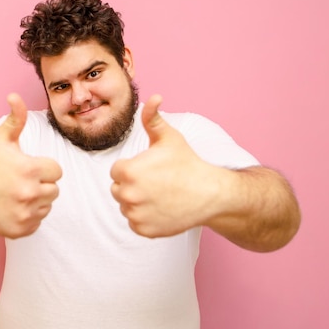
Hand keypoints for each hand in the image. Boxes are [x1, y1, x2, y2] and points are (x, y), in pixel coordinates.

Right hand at [0, 93, 61, 237]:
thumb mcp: (0, 138)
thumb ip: (16, 117)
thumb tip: (15, 96)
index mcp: (30, 170)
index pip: (57, 171)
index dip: (43, 167)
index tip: (27, 166)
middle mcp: (29, 193)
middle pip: (54, 190)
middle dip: (41, 184)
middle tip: (19, 180)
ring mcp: (24, 214)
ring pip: (47, 206)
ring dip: (36, 201)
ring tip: (15, 193)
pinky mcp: (19, 230)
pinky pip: (37, 222)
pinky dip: (28, 216)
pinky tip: (12, 206)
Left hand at [110, 94, 223, 237]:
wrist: (211, 194)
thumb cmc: (188, 163)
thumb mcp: (169, 138)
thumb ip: (153, 118)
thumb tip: (153, 97)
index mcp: (128, 171)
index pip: (117, 171)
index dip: (133, 168)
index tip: (152, 169)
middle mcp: (127, 195)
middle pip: (118, 189)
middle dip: (133, 185)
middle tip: (157, 183)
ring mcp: (135, 215)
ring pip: (126, 206)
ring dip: (138, 202)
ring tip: (160, 195)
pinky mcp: (143, 230)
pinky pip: (135, 222)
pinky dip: (145, 218)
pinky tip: (162, 209)